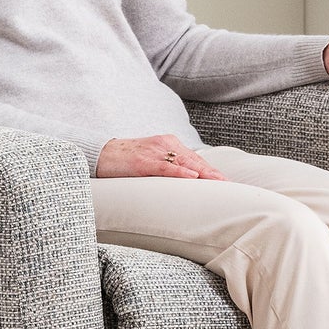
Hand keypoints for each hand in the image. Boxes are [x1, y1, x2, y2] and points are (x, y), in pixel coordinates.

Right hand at [94, 134, 226, 178]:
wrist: (99, 154)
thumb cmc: (126, 161)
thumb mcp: (152, 161)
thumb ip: (168, 167)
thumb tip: (187, 182)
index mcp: (168, 143)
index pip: (195, 158)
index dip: (211, 170)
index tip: (226, 181)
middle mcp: (165, 144)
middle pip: (194, 159)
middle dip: (212, 173)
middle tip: (229, 184)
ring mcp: (154, 151)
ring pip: (184, 162)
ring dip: (203, 173)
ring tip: (218, 182)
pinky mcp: (142, 161)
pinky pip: (165, 167)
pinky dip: (180, 171)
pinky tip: (192, 176)